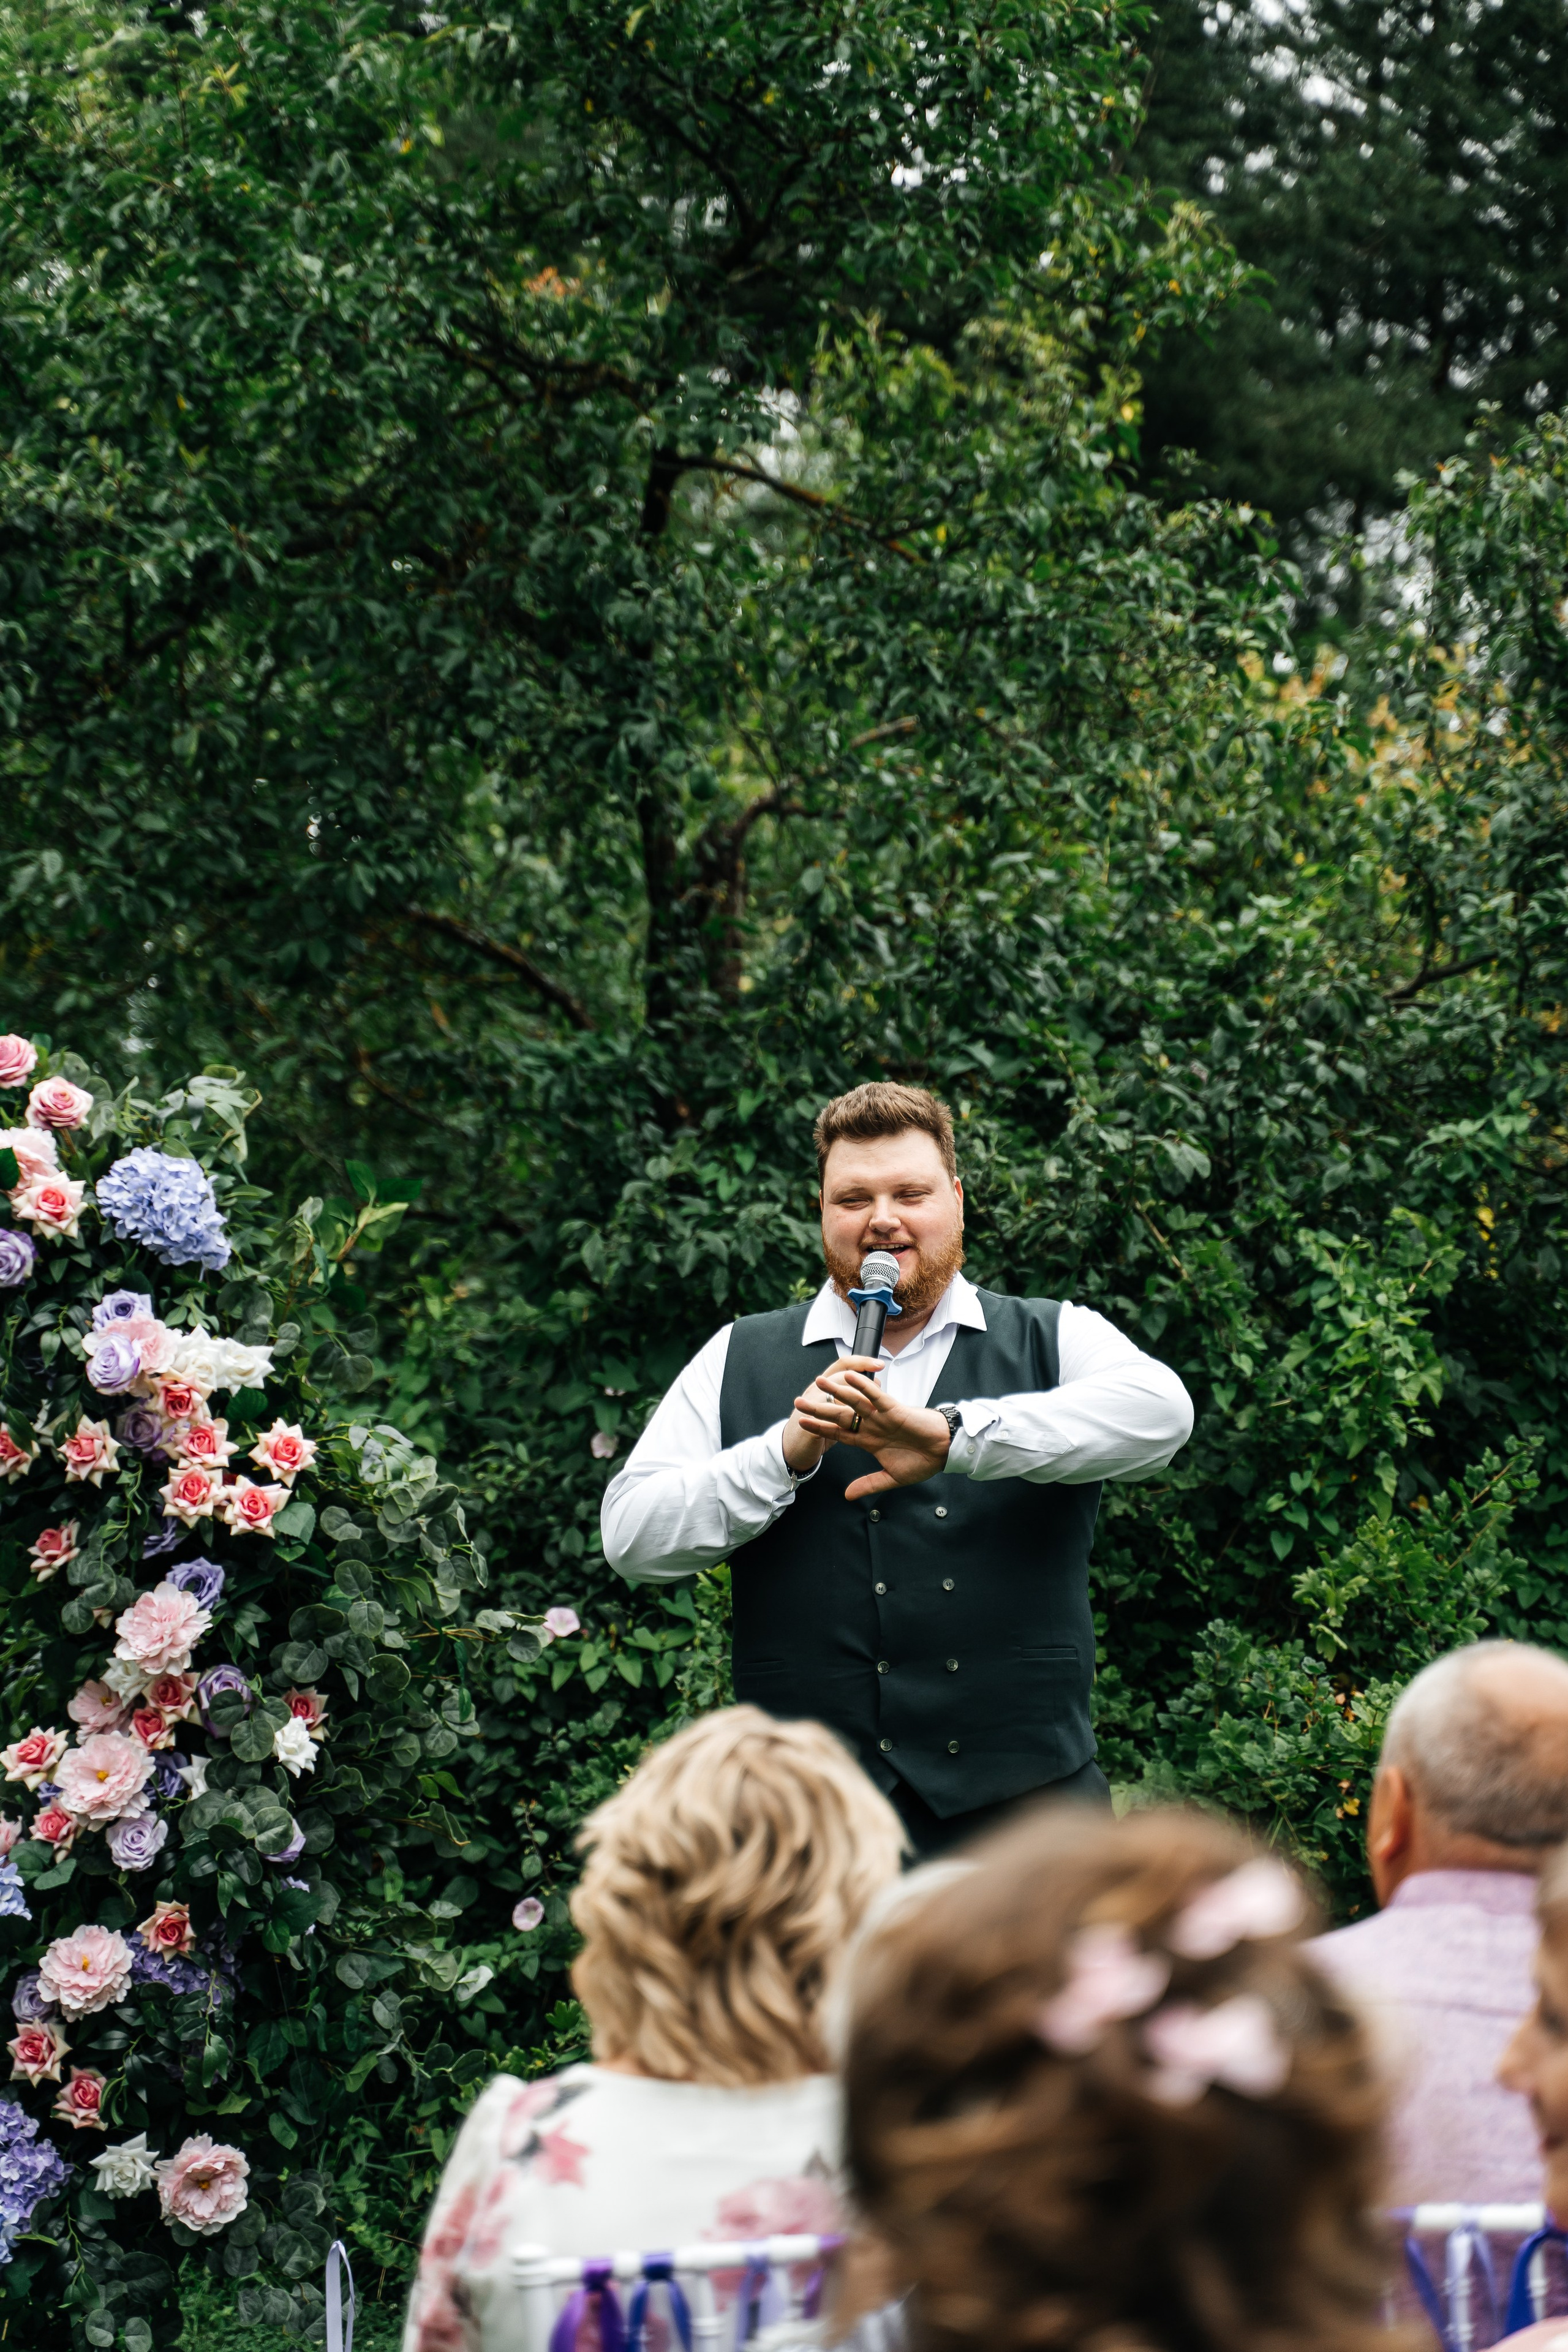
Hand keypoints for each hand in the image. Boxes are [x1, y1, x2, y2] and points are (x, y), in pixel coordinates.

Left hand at [791, 1359, 951, 1499]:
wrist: (943, 1452)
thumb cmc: (922, 1461)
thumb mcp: (891, 1478)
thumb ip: (868, 1484)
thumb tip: (847, 1496)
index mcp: (868, 1441)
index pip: (838, 1433)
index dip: (820, 1429)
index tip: (801, 1424)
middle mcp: (871, 1425)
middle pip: (839, 1415)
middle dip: (819, 1409)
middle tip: (798, 1402)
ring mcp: (881, 1416)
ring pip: (854, 1401)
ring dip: (836, 1391)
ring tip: (818, 1381)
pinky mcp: (894, 1409)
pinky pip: (876, 1396)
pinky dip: (863, 1386)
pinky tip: (850, 1377)